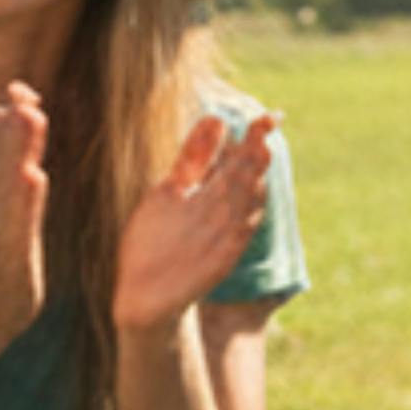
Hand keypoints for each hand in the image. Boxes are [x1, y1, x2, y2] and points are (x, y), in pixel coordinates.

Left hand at [115, 113, 273, 334]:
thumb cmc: (156, 240)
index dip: (253, 139)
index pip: (237, 160)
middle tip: (265, 128)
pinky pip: (237, 237)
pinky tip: (252, 200)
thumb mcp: (171, 192)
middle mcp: (220, 213)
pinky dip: (245, 219)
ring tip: (261, 153)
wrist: (142, 293)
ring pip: (242, 204)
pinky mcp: (219, 261)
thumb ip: (193, 158)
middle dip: (253, 155)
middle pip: (241, 179)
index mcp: (212, 193)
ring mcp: (220, 237)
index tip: (267, 116)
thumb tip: (216, 118)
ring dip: (253, 181)